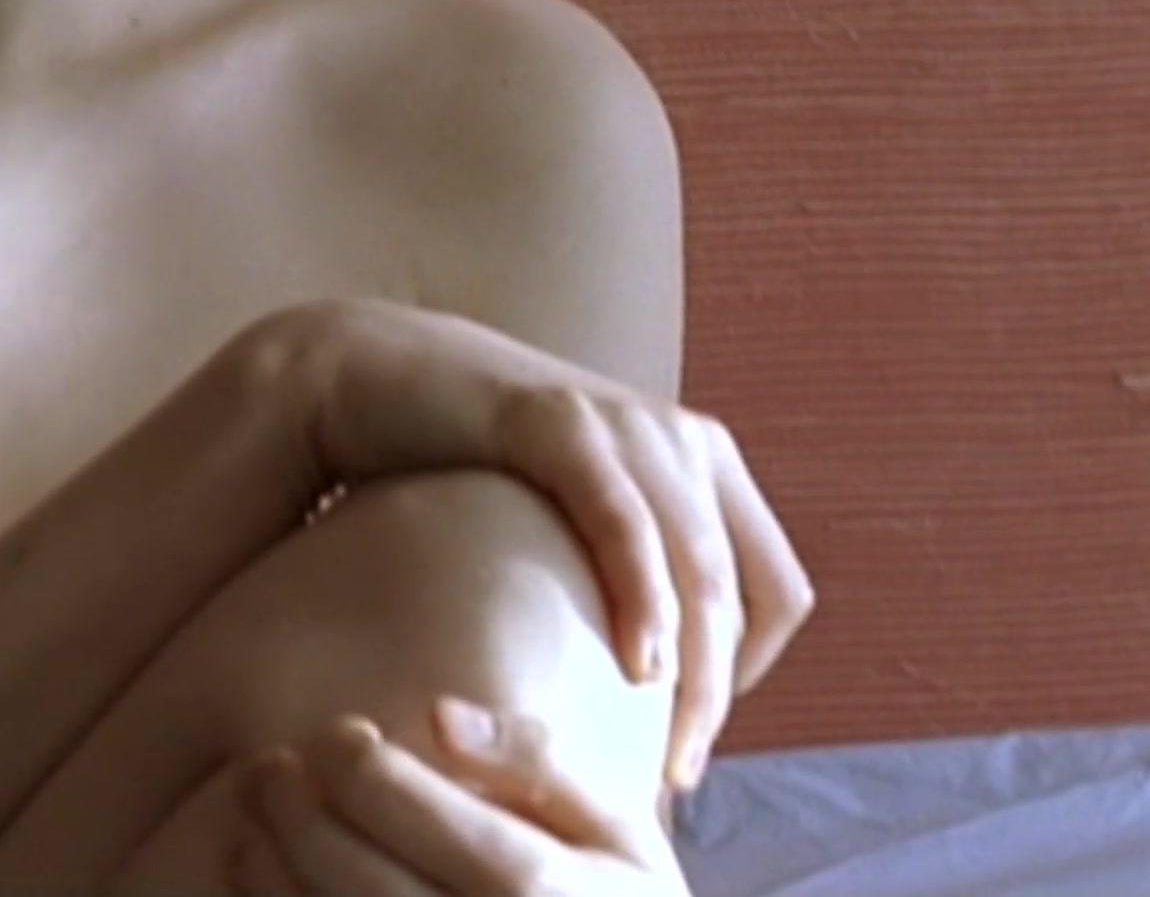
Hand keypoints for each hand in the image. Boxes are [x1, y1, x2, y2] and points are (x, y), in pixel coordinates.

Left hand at [229, 703, 686, 896]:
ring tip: (254, 828)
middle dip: (295, 813)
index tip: (339, 733)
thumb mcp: (617, 831)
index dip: (361, 767)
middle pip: (357, 878)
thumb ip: (536, 764)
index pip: (423, 817)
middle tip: (267, 769)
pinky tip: (265, 885)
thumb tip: (438, 715)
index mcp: (544, 890)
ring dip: (271, 877)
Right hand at [232, 300, 813, 786]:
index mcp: (699, 460)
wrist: (372, 375)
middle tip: (676, 774)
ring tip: (663, 751)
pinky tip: (636, 666)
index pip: (776, 588)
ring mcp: (625, 426)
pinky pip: (622, 522)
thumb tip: (638, 689)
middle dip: (718, 696)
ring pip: (698, 567)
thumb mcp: (563, 519)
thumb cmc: (460, 467)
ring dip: (693, 672)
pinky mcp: (561, 425)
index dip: (750, 672)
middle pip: (743, 591)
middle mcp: (680, 439)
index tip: (694, 733)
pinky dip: (643, 598)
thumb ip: (610, 573)